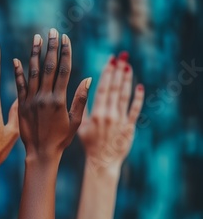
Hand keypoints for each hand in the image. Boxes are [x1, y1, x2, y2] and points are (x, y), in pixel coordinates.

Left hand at [13, 30, 89, 159]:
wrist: (40, 153)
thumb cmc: (61, 139)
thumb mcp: (75, 121)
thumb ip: (81, 99)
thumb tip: (88, 78)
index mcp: (59, 99)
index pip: (63, 70)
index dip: (65, 53)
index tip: (66, 39)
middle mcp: (44, 97)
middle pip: (48, 67)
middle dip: (51, 47)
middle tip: (52, 32)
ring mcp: (31, 100)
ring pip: (33, 72)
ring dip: (35, 54)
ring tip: (37, 38)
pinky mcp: (20, 105)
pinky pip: (19, 85)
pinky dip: (18, 72)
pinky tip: (16, 59)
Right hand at [78, 52, 143, 172]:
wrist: (102, 161)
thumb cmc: (88, 143)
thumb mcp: (79, 125)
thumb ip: (82, 106)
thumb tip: (85, 86)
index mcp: (95, 114)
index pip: (103, 89)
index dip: (107, 73)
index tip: (110, 60)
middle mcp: (109, 115)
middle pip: (115, 89)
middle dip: (118, 72)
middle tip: (121, 57)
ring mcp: (120, 121)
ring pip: (125, 96)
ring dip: (127, 80)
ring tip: (128, 66)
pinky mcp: (130, 127)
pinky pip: (135, 110)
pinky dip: (137, 98)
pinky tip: (139, 86)